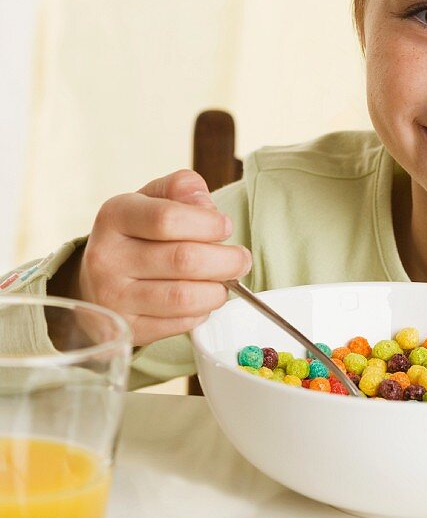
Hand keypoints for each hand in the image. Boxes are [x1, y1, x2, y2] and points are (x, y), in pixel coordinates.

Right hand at [76, 170, 249, 345]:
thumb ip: (181, 189)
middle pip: (184, 260)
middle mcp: (107, 257)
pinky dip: (202, 312)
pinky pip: (180, 324)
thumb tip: (208, 207)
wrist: (96, 281)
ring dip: (218, 290)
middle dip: (226, 261)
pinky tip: (201, 300)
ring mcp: (114, 298)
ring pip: (184, 297)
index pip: (168, 218)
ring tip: (224, 282)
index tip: (225, 227)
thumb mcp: (151, 200)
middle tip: (240, 260)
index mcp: (115, 216)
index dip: (208, 224)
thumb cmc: (136, 235)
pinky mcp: (129, 328)